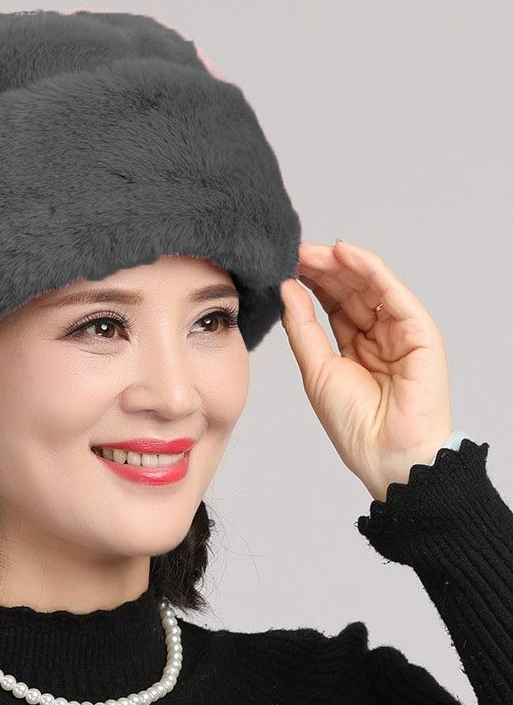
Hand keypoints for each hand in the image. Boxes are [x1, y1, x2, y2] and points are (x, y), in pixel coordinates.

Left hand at [279, 239, 451, 502]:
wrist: (386, 455)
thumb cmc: (353, 424)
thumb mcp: (316, 368)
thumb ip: (303, 326)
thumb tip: (287, 288)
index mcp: (355, 347)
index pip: (332, 303)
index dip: (310, 282)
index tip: (285, 263)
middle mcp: (379, 336)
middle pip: (350, 291)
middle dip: (322, 268)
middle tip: (294, 250)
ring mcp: (400, 333)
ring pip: (369, 286)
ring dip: (340, 264)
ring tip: (310, 249)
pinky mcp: (420, 332)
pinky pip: (393, 293)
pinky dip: (370, 270)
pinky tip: (344, 253)